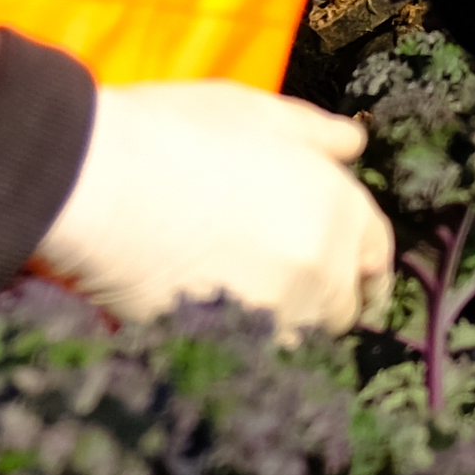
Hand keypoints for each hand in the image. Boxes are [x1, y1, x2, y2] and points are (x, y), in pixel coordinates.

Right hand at [32, 80, 393, 335]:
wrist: (98, 185)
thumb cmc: (170, 135)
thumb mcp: (253, 111)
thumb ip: (314, 133)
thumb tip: (353, 144)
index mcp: (337, 206)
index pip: (376, 252)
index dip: (362, 264)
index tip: (351, 277)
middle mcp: (322, 265)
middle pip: (344, 305)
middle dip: (325, 301)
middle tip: (286, 295)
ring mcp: (278, 312)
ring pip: (300, 339)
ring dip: (281, 330)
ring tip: (244, 316)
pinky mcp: (231, 347)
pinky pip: (255, 363)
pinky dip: (243, 354)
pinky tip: (216, 336)